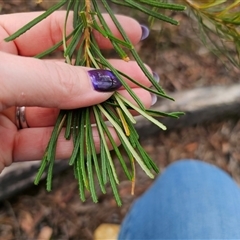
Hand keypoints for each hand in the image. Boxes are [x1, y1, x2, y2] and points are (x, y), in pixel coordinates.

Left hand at [0, 11, 153, 172]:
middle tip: (147, 80)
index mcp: (2, 45)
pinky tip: (112, 136)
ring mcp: (14, 111)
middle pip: (72, 74)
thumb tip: (103, 85)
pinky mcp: (12, 145)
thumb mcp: (0, 77)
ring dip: (104, 113)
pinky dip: (81, 142)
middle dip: (112, 77)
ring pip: (67, 111)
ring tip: (140, 108)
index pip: (61, 30)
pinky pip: (52, 142)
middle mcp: (14, 77)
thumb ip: (50, 79)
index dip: (102, 32)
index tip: (137, 35)